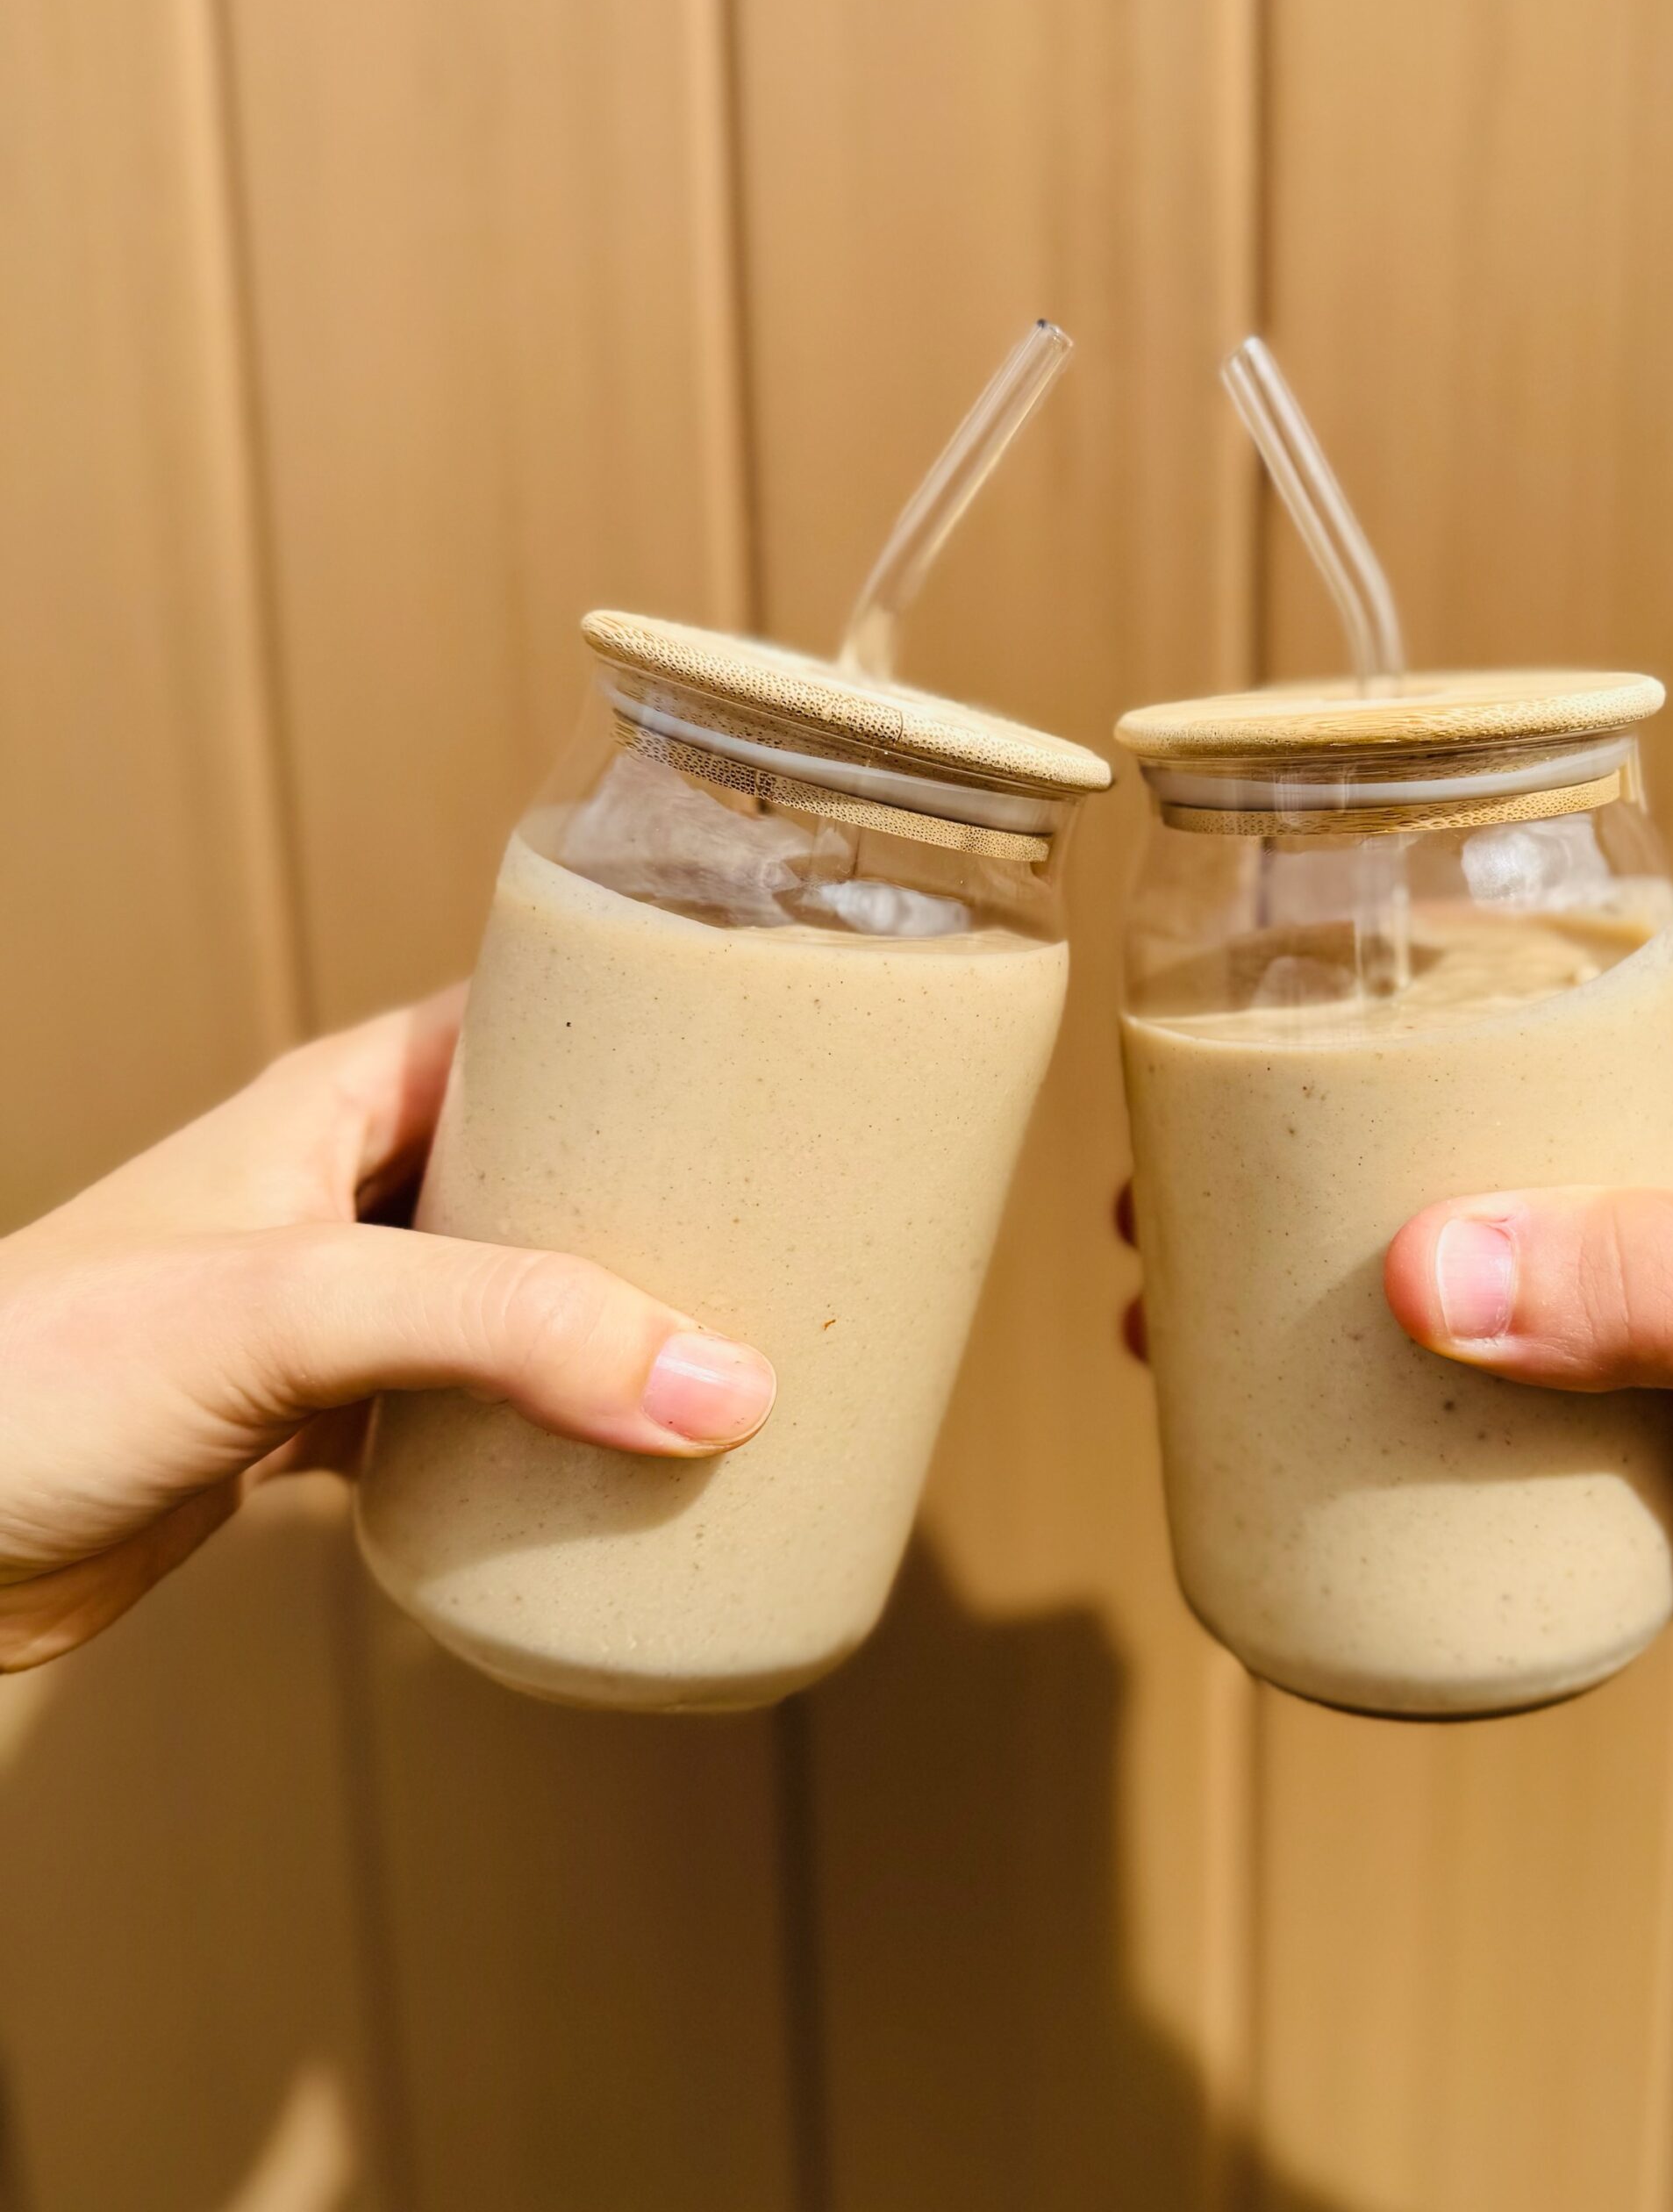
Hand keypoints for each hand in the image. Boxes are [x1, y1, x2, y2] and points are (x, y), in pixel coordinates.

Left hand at [0, 991, 774, 1668]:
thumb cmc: (30, 1376)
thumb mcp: (288, 1308)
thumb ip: (507, 1328)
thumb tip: (723, 1382)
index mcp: (343, 1098)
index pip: (535, 1019)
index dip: (656, 1034)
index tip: (776, 1077)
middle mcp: (345, 1188)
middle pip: (548, 1168)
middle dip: (662, 1204)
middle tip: (786, 1242)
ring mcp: (333, 1309)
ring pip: (515, 1295)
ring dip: (609, 1328)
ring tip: (729, 1355)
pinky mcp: (315, 1422)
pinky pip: (469, 1408)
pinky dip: (541, 1433)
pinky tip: (606, 1465)